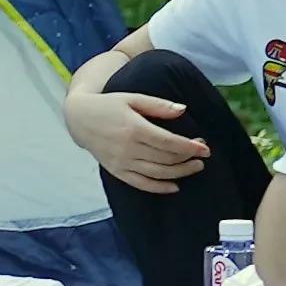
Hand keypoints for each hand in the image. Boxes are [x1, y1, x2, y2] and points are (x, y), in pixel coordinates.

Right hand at [62, 78, 208, 189]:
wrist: (79, 118)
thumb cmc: (108, 105)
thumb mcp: (132, 98)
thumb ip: (158, 105)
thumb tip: (183, 110)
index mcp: (134, 128)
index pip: (168, 142)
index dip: (190, 147)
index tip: (205, 148)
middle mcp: (128, 148)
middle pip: (166, 158)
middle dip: (188, 159)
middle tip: (202, 156)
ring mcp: (122, 162)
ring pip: (157, 173)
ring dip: (180, 173)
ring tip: (195, 167)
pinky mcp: (116, 171)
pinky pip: (141, 183)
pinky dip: (159, 187)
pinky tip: (174, 186)